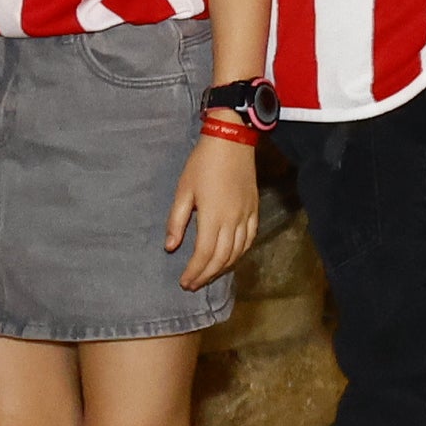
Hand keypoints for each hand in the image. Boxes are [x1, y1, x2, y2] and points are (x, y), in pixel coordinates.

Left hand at [165, 129, 260, 287]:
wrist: (231, 141)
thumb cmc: (202, 164)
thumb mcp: (183, 191)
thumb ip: (177, 221)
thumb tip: (171, 246)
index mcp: (213, 217)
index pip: (204, 254)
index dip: (194, 272)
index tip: (184, 282)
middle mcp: (233, 221)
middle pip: (222, 258)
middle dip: (206, 275)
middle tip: (193, 284)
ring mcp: (246, 216)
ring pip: (238, 252)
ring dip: (223, 268)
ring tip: (208, 275)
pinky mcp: (254, 210)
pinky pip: (250, 240)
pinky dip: (240, 254)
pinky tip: (230, 258)